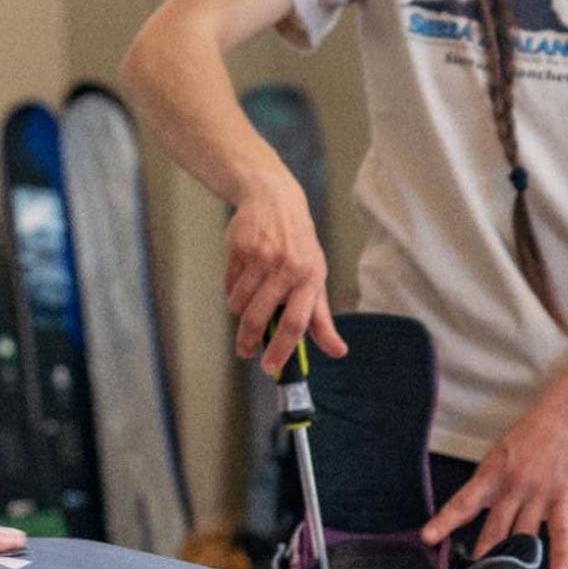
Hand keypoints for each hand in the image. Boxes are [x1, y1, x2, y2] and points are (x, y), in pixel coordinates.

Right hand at [225, 176, 345, 373]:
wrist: (275, 200)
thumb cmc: (299, 246)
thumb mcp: (316, 278)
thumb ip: (322, 320)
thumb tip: (338, 352)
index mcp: (311, 278)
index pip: (297, 323)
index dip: (281, 350)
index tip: (269, 368)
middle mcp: (288, 267)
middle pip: (260, 317)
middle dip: (248, 340)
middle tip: (245, 351)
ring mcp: (262, 256)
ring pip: (239, 304)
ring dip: (240, 313)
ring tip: (247, 306)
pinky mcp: (240, 247)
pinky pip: (229, 285)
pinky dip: (232, 291)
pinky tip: (242, 279)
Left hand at [419, 403, 567, 568]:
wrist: (563, 418)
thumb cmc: (528, 436)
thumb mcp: (498, 454)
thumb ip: (489, 484)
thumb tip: (477, 508)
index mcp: (491, 475)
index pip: (463, 502)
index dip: (444, 522)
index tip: (429, 537)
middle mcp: (512, 487)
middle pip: (493, 527)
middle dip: (483, 552)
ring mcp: (537, 494)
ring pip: (523, 534)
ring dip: (515, 558)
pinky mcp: (560, 497)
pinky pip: (560, 532)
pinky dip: (559, 556)